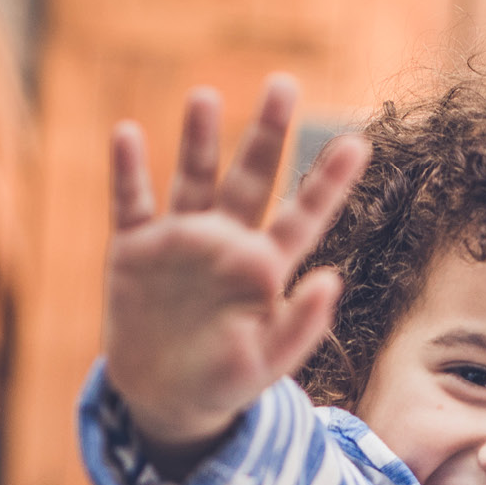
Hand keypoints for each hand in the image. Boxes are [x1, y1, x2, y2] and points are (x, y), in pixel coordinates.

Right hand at [103, 75, 371, 474]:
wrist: (164, 400)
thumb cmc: (224, 384)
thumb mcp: (266, 366)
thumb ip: (301, 327)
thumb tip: (331, 280)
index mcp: (264, 268)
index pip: (304, 216)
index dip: (329, 181)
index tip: (358, 143)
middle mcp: (226, 243)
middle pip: (252, 179)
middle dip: (268, 133)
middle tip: (284, 84)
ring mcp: (181, 242)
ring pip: (193, 179)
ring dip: (198, 139)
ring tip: (205, 96)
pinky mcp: (136, 250)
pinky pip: (131, 203)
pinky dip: (129, 171)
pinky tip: (128, 135)